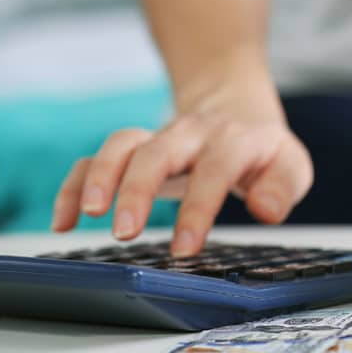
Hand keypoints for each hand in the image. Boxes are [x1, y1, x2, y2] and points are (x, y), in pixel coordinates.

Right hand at [50, 76, 312, 255]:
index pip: (214, 170)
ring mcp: (157, 138)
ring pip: (121, 145)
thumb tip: (265, 210)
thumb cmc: (261, 148)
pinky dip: (74, 185)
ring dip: (100, 177)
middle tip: (124, 231)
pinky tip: (62, 220)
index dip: (198, 208)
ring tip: (86, 215)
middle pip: (158, 152)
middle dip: (137, 189)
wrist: (233, 103)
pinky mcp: (132, 149)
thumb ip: (282, 187)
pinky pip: (96, 160)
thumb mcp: (289, 165)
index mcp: (233, 141)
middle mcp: (190, 135)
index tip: (183, 249)